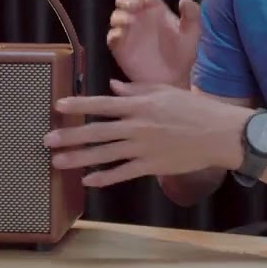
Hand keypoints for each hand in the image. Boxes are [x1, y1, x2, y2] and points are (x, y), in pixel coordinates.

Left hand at [44, 79, 250, 186]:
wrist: (219, 134)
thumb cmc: (194, 109)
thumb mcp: (164, 91)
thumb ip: (136, 90)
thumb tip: (112, 87)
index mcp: (140, 105)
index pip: (102, 104)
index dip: (78, 105)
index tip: (58, 106)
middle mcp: (138, 126)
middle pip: (97, 131)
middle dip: (70, 135)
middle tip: (47, 139)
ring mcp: (143, 148)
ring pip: (104, 154)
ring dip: (78, 158)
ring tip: (57, 161)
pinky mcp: (151, 166)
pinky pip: (122, 173)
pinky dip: (104, 177)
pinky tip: (87, 180)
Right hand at [106, 0, 201, 88]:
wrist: (173, 81)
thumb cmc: (182, 55)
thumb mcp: (192, 33)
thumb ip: (192, 14)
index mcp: (155, 9)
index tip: (151, 0)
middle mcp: (139, 17)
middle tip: (135, 6)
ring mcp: (128, 31)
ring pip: (116, 15)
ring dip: (120, 15)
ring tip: (130, 21)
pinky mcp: (120, 47)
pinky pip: (111, 37)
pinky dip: (114, 34)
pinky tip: (121, 37)